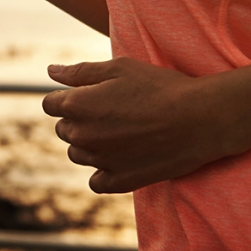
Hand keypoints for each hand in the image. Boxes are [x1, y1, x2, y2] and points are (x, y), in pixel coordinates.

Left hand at [43, 58, 235, 193]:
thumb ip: (80, 72)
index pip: (50, 104)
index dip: (67, 97)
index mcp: (78, 106)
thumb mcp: (119, 68)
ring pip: (78, 154)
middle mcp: (83, 136)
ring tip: (121, 131)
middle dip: (78, 119)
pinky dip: (103, 171)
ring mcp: (101, 162)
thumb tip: (51, 72)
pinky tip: (121, 158)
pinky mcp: (120, 181)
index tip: (89, 94)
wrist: (199, 119)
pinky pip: (97, 182)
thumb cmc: (160, 87)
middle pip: (64, 129)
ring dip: (90, 144)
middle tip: (111, 110)